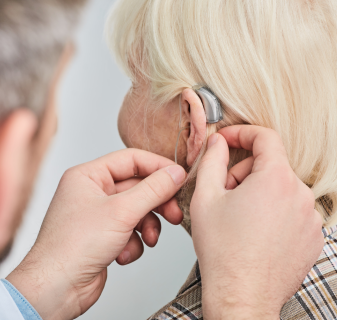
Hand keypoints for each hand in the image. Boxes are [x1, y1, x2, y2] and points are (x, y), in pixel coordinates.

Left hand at [7, 149, 185, 319]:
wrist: (56, 288)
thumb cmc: (72, 247)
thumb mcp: (121, 212)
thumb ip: (153, 190)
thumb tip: (175, 174)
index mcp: (88, 176)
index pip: (131, 160)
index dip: (158, 167)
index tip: (179, 177)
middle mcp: (92, 192)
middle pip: (137, 187)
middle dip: (156, 203)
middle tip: (174, 213)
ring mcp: (98, 215)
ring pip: (137, 211)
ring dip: (147, 227)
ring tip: (149, 240)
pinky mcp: (103, 236)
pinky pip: (130, 231)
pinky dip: (133, 244)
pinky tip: (123, 254)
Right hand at [190, 126, 323, 319]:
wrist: (241, 294)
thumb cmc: (222, 249)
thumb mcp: (206, 196)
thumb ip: (212, 159)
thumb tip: (218, 142)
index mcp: (275, 179)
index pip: (265, 138)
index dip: (243, 133)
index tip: (229, 140)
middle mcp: (300, 195)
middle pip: (271, 165)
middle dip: (245, 172)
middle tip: (225, 193)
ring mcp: (310, 218)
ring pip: (281, 188)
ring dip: (259, 193)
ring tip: (239, 217)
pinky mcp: (313, 237)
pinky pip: (293, 210)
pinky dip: (274, 212)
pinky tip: (256, 231)